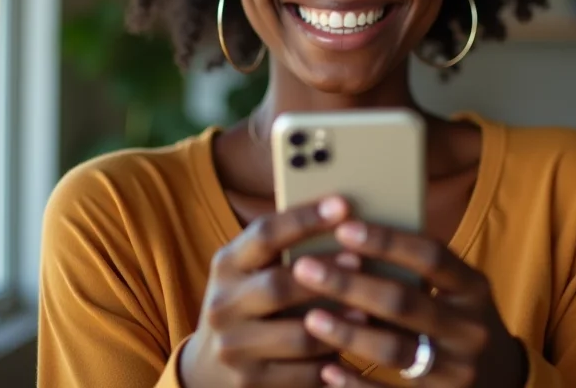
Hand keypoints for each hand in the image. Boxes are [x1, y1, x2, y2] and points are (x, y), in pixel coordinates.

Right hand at [180, 196, 353, 387]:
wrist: (209, 366)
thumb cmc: (249, 299)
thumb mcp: (250, 268)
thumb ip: (281, 245)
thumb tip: (339, 210)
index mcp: (226, 264)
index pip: (264, 234)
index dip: (305, 218)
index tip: (342, 205)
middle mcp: (223, 304)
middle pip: (278, 286)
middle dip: (324, 274)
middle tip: (359, 260)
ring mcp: (234, 348)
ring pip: (297, 336)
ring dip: (336, 323)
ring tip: (366, 310)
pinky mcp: (250, 383)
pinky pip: (303, 374)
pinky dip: (330, 361)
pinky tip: (350, 348)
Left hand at [292, 221, 528, 387]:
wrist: (500, 379)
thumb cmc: (458, 317)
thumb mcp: (456, 288)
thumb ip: (417, 268)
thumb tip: (352, 235)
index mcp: (474, 288)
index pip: (430, 256)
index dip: (386, 240)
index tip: (343, 228)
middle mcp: (470, 329)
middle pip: (404, 302)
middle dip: (350, 284)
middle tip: (305, 269)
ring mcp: (459, 372)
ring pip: (395, 351)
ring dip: (348, 334)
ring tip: (310, 317)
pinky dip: (357, 384)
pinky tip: (327, 370)